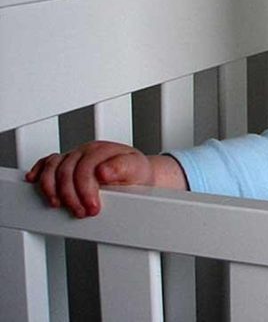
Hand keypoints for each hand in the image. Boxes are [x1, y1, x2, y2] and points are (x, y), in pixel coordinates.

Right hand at [24, 141, 153, 217]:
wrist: (138, 172)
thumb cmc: (136, 171)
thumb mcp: (137, 169)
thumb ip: (122, 168)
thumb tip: (103, 171)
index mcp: (102, 150)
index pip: (85, 168)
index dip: (86, 190)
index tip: (93, 208)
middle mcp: (85, 151)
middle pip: (66, 171)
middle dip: (71, 195)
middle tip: (82, 212)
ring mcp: (74, 156)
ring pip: (52, 167)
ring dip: (52, 189)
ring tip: (60, 205)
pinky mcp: (66, 163)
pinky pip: (47, 163)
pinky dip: (39, 172)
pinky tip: (35, 181)